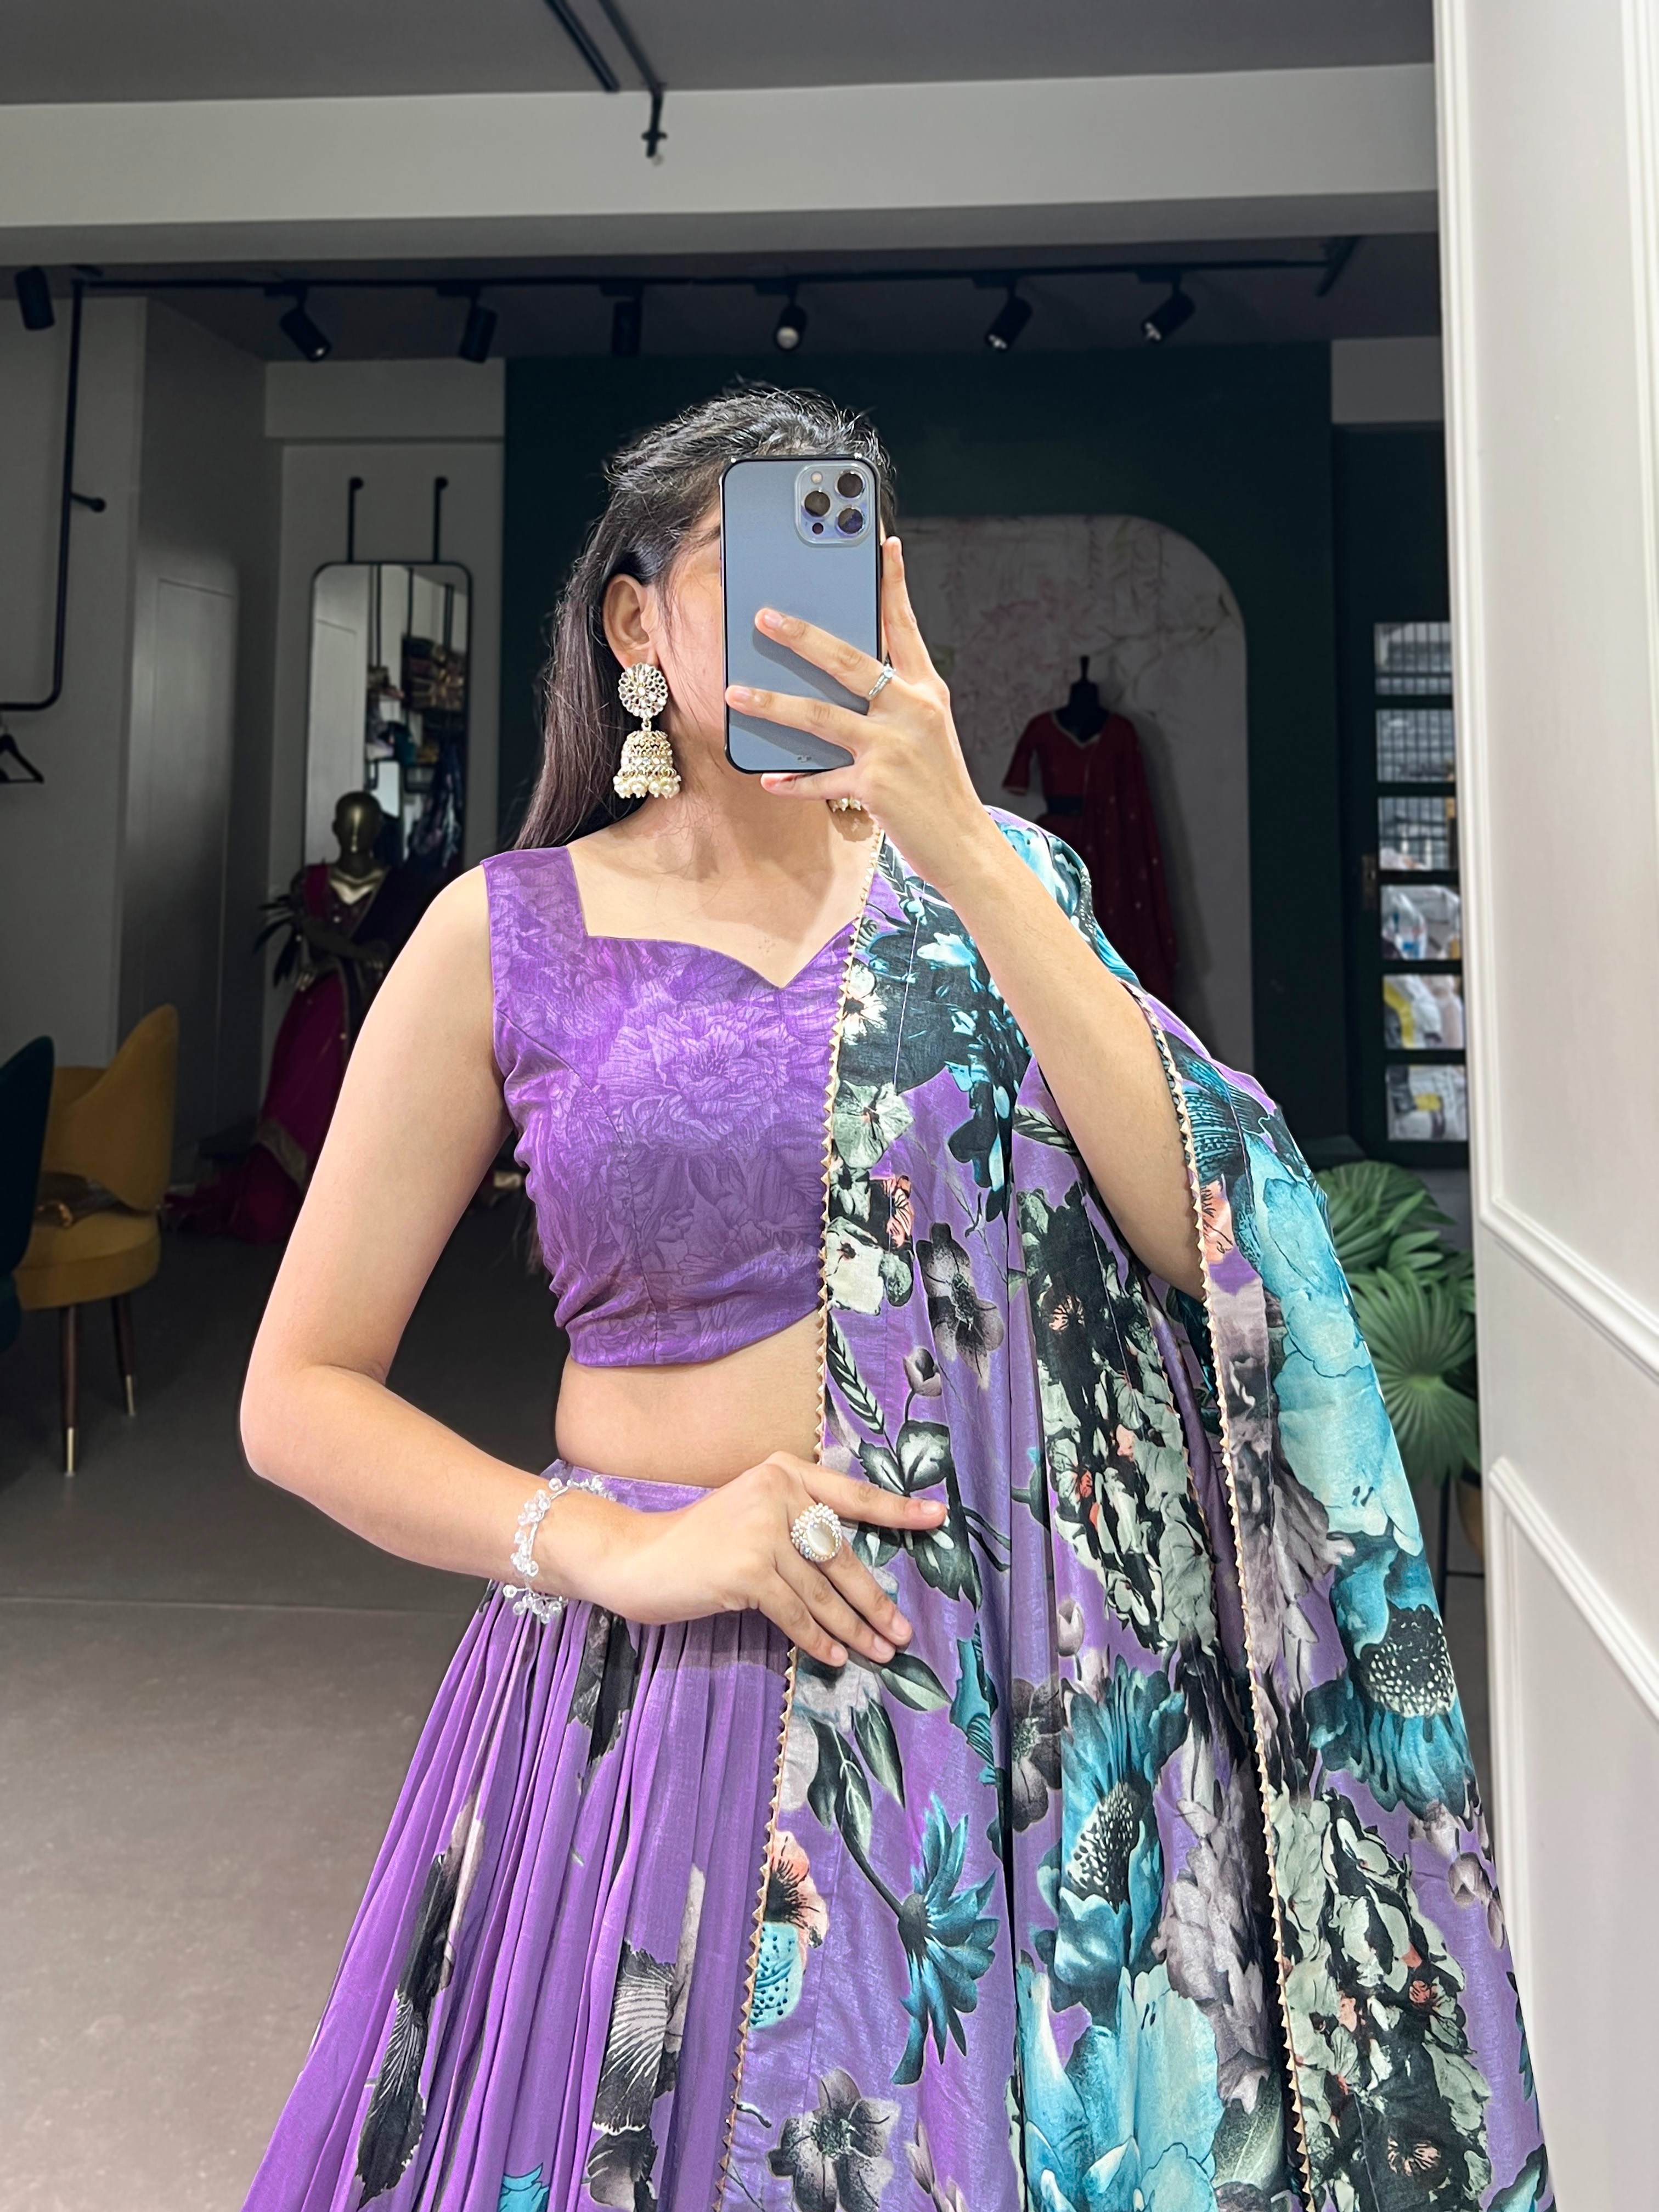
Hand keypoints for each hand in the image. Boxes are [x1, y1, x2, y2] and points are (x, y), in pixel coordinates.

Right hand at [538, 1452, 945, 1666]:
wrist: (636, 1557)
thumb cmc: (698, 1543)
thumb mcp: (751, 1515)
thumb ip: (796, 1525)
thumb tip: (852, 1571)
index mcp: (783, 1471)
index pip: (852, 1493)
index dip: (897, 1510)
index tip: (938, 1518)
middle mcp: (777, 1493)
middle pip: (841, 1555)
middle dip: (875, 1601)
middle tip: (902, 1633)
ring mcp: (762, 1531)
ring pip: (823, 1592)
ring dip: (854, 1629)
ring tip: (878, 1653)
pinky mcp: (748, 1571)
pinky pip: (796, 1613)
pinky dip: (818, 1639)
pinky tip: (834, 1657)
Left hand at [723, 535, 1001, 898]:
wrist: (964, 844)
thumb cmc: (938, 787)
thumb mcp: (926, 734)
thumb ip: (891, 704)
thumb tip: (838, 686)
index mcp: (926, 691)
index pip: (905, 627)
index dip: (892, 585)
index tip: (882, 544)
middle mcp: (911, 710)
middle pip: (848, 661)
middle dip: (802, 636)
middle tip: (764, 615)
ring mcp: (892, 747)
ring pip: (820, 717)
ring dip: (773, 704)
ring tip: (736, 694)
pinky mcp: (876, 785)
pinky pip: (822, 779)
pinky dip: (794, 781)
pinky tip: (769, 779)